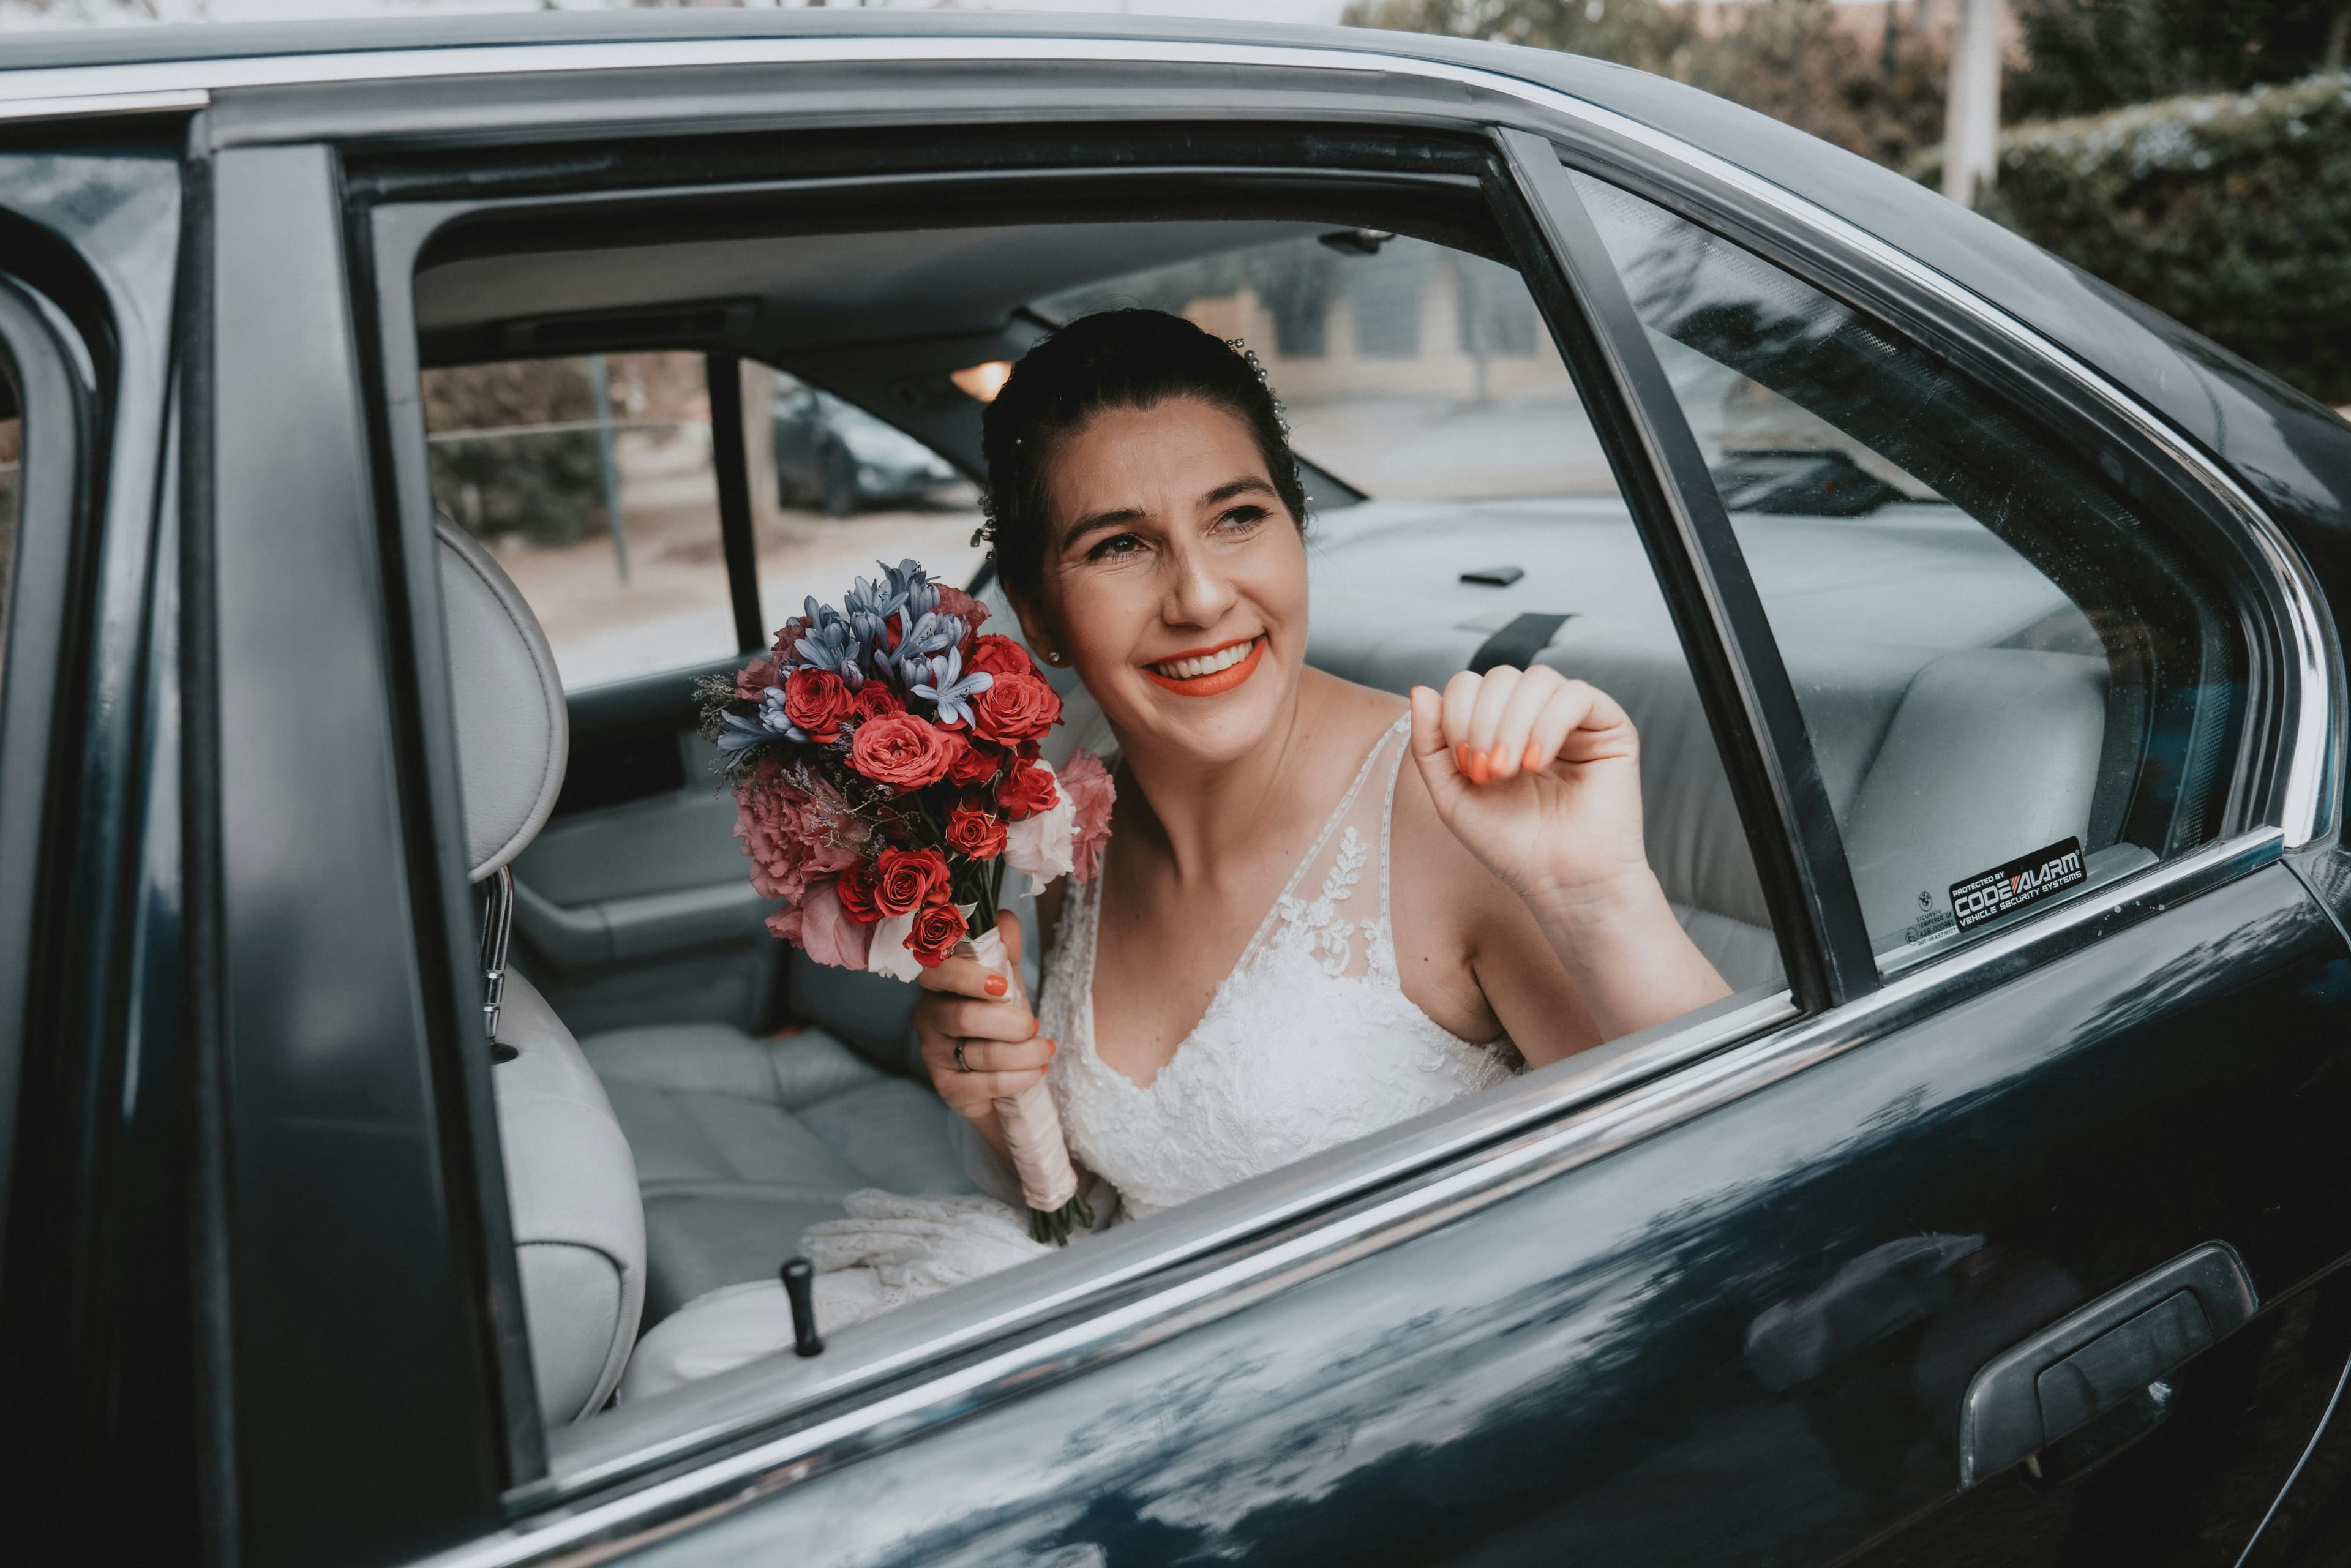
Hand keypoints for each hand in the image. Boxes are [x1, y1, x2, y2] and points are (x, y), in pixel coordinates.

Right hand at [915, 910, 1055, 1146]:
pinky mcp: (948, 1088)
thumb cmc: (997, 1020)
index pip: (937, 972)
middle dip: (1011, 1023)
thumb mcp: (1005, 981)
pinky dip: (1019, 1077)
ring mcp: (934, 1055)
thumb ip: (1004, 949)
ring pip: (982, 1054)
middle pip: (963, 1017)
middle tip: (1035, 1026)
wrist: (998, 1074)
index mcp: (938, 985)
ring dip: (1025, 1053)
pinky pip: (987, 1084)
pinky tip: (1036, 1071)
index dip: (967, 977)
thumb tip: (1005, 920)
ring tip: (1046, 1050)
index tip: (1002, 986)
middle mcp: (927, 1018)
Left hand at [1408, 667, 1651, 911]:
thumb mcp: (1453, 795)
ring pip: (1537, 679)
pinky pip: (1577, 695)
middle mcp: (1536, 715)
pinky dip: (1549, 723)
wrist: (1562, 882)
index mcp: (1498, 726)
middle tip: (1489, 772)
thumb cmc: (1512, 845)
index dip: (1457, 716)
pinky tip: (1538, 762)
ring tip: (1514, 771)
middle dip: (1483, 722)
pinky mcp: (1610, 727)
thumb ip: (1430, 745)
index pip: (1470, 684)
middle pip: (1500, 675)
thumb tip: (1419, 690)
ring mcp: (1574, 718)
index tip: (1466, 768)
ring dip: (1513, 723)